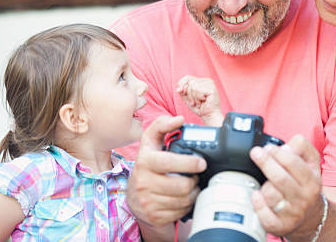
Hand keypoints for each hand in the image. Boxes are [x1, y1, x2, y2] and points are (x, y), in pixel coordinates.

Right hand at [127, 115, 206, 229]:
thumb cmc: (148, 164)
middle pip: (181, 186)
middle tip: (198, 175)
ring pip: (183, 200)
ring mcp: (148, 201)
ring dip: (194, 192)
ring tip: (193, 185)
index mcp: (145, 161)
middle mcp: (144, 182)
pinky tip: (185, 197)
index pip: (168, 162)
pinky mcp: (154, 216)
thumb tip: (179, 119)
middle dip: (195, 180)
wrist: (134, 195)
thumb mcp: (150, 141)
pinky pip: (180, 212)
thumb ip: (162, 125)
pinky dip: (187, 205)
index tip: (201, 162)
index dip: (188, 163)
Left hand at [176, 75, 222, 125]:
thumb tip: (178, 89)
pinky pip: (199, 90)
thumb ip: (182, 92)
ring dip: (194, 98)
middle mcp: (206, 80)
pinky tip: (203, 101)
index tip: (181, 92)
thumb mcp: (187, 98)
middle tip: (194, 102)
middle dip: (189, 94)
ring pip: (194, 86)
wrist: (207, 116)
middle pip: (190, 82)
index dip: (182, 84)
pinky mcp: (212, 88)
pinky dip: (198, 98)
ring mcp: (210, 84)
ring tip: (199, 103)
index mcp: (200, 81)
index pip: (187, 77)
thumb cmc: (198, 108)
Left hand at [249, 135, 323, 239]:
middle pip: (280, 178)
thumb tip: (284, 145)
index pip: (292, 162)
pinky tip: (257, 195)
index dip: (277, 152)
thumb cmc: (307, 184)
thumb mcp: (312, 162)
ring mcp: (292, 213)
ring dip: (263, 185)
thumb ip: (301, 146)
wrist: (313, 216)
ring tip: (265, 182)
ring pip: (270, 195)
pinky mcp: (281, 226)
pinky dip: (258, 204)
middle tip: (256, 153)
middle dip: (265, 162)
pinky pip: (265, 215)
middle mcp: (303, 197)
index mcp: (312, 179)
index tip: (268, 148)